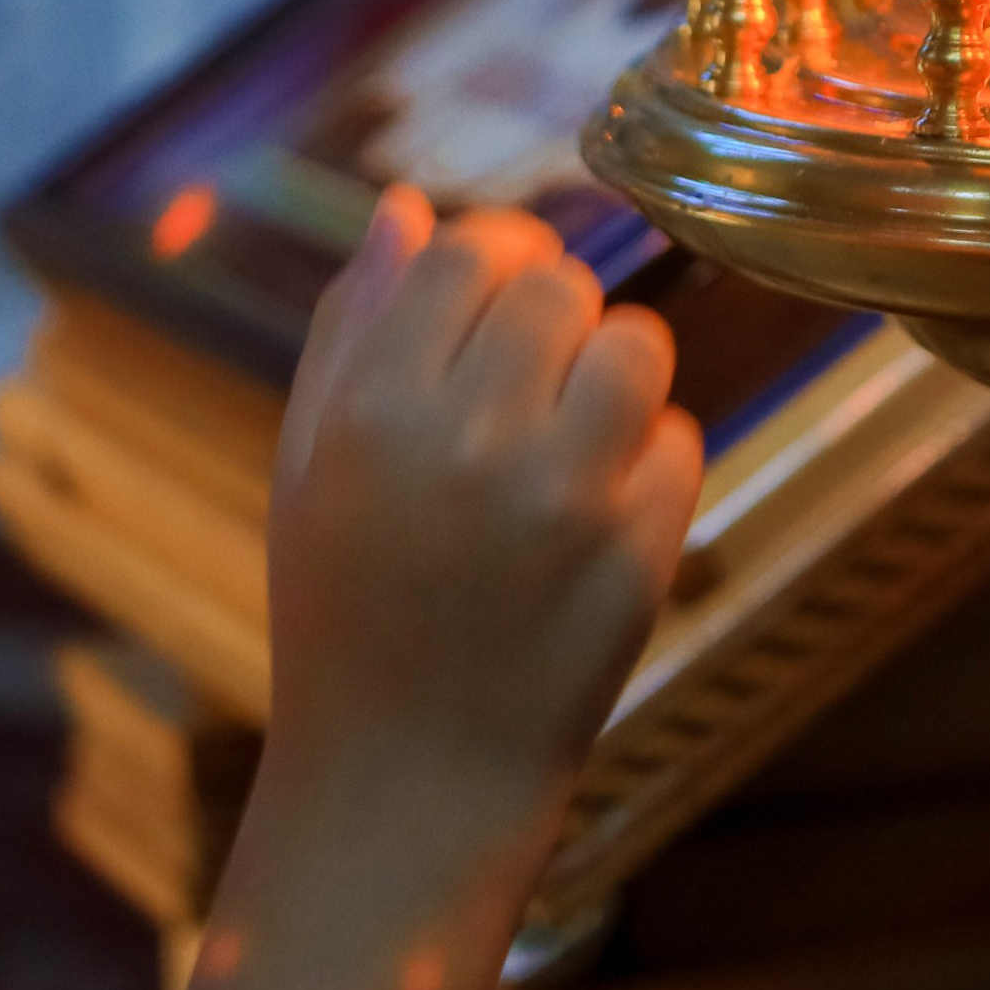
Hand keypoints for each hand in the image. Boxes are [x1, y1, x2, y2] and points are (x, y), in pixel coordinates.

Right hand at [61, 186, 698, 989]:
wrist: (408, 783)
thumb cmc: (347, 607)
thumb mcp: (310, 464)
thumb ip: (352, 326)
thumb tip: (407, 206)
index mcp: (372, 410)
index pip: (471, 251)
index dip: (495, 259)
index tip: (494, 301)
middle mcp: (470, 441)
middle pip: (561, 286)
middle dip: (553, 316)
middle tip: (525, 382)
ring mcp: (565, 500)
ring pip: (637, 346)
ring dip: (613, 372)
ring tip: (568, 436)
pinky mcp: (640, 556)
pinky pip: (679, 439)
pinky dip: (648, 463)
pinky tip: (592, 516)